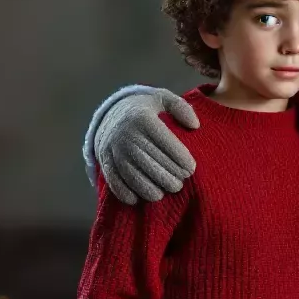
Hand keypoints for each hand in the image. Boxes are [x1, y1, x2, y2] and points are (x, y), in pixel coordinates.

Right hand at [94, 89, 199, 204]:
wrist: (110, 113)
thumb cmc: (145, 109)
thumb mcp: (162, 99)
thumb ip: (181, 107)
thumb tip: (195, 125)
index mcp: (143, 118)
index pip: (167, 143)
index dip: (182, 159)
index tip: (191, 169)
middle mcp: (126, 134)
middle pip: (151, 162)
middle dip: (169, 177)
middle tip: (180, 184)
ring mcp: (113, 149)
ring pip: (134, 175)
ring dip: (150, 189)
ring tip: (164, 193)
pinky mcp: (104, 160)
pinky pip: (114, 180)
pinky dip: (125, 193)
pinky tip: (138, 199)